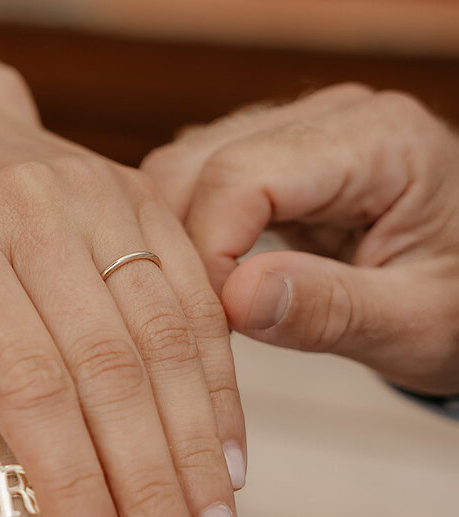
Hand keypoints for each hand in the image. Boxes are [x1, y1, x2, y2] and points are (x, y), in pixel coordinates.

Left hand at [0, 67, 245, 516]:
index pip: (29, 382)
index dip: (69, 481)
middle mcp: (42, 214)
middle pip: (115, 372)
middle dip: (151, 490)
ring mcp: (109, 201)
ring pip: (172, 344)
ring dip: (199, 456)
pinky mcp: (154, 201)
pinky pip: (202, 309)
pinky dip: (220, 396)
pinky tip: (230, 470)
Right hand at [143, 84, 458, 393]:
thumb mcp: (412, 324)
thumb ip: (329, 310)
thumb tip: (235, 299)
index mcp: (378, 144)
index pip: (242, 176)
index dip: (208, 252)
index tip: (220, 323)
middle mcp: (330, 119)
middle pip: (196, 165)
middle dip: (181, 251)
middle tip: (204, 325)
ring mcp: (296, 134)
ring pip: (181, 173)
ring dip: (175, 246)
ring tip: (205, 310)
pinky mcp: (274, 161)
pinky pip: (198, 187)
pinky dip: (186, 241)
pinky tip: (209, 287)